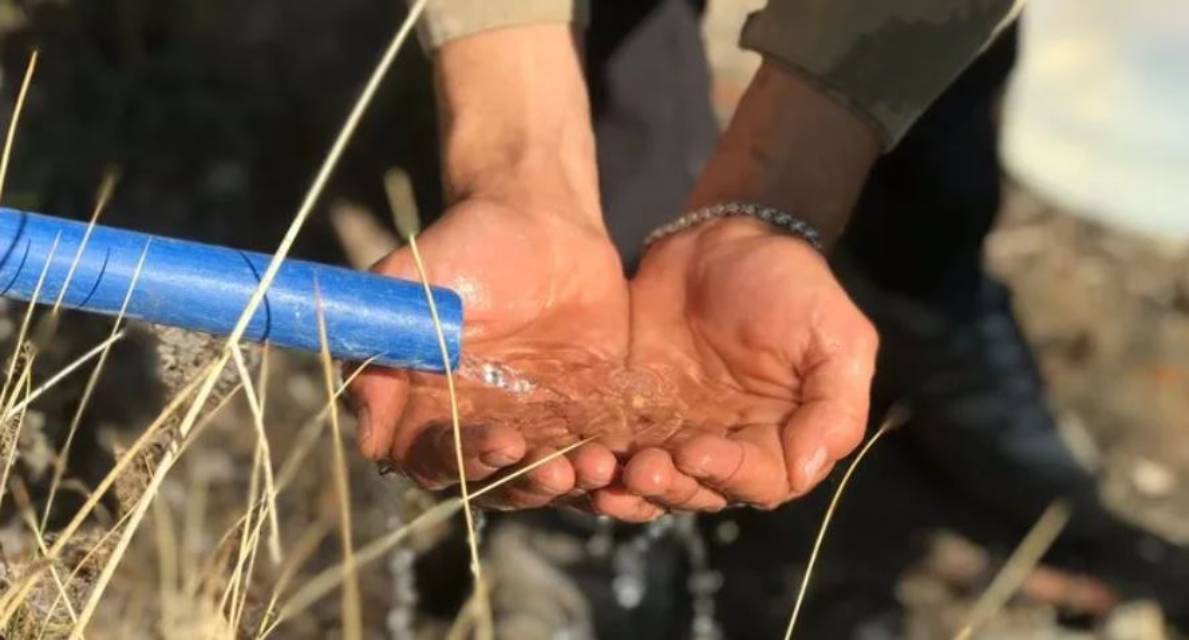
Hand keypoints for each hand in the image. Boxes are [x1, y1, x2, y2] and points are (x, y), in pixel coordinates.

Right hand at [349, 196, 631, 508]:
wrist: (542, 219)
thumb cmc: (465, 244)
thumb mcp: (409, 284)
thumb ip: (383, 349)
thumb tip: (367, 434)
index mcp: (430, 407)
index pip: (437, 459)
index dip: (465, 461)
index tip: (501, 441)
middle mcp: (482, 426)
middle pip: (499, 483)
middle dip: (528, 484)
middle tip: (556, 469)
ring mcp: (538, 424)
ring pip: (551, 477)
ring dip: (572, 482)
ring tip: (597, 467)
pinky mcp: (589, 413)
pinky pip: (599, 451)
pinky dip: (614, 464)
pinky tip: (631, 458)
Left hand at [592, 217, 877, 518]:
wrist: (720, 239)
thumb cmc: (789, 283)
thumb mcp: (836, 336)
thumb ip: (836, 404)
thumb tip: (812, 466)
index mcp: (781, 438)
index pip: (760, 481)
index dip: (729, 474)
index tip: (696, 452)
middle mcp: (729, 445)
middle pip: (701, 491)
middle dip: (672, 486)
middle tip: (643, 467)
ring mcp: (678, 431)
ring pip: (655, 481)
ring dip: (632, 487)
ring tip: (607, 471)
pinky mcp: (633, 411)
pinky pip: (617, 450)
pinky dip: (602, 462)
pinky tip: (582, 458)